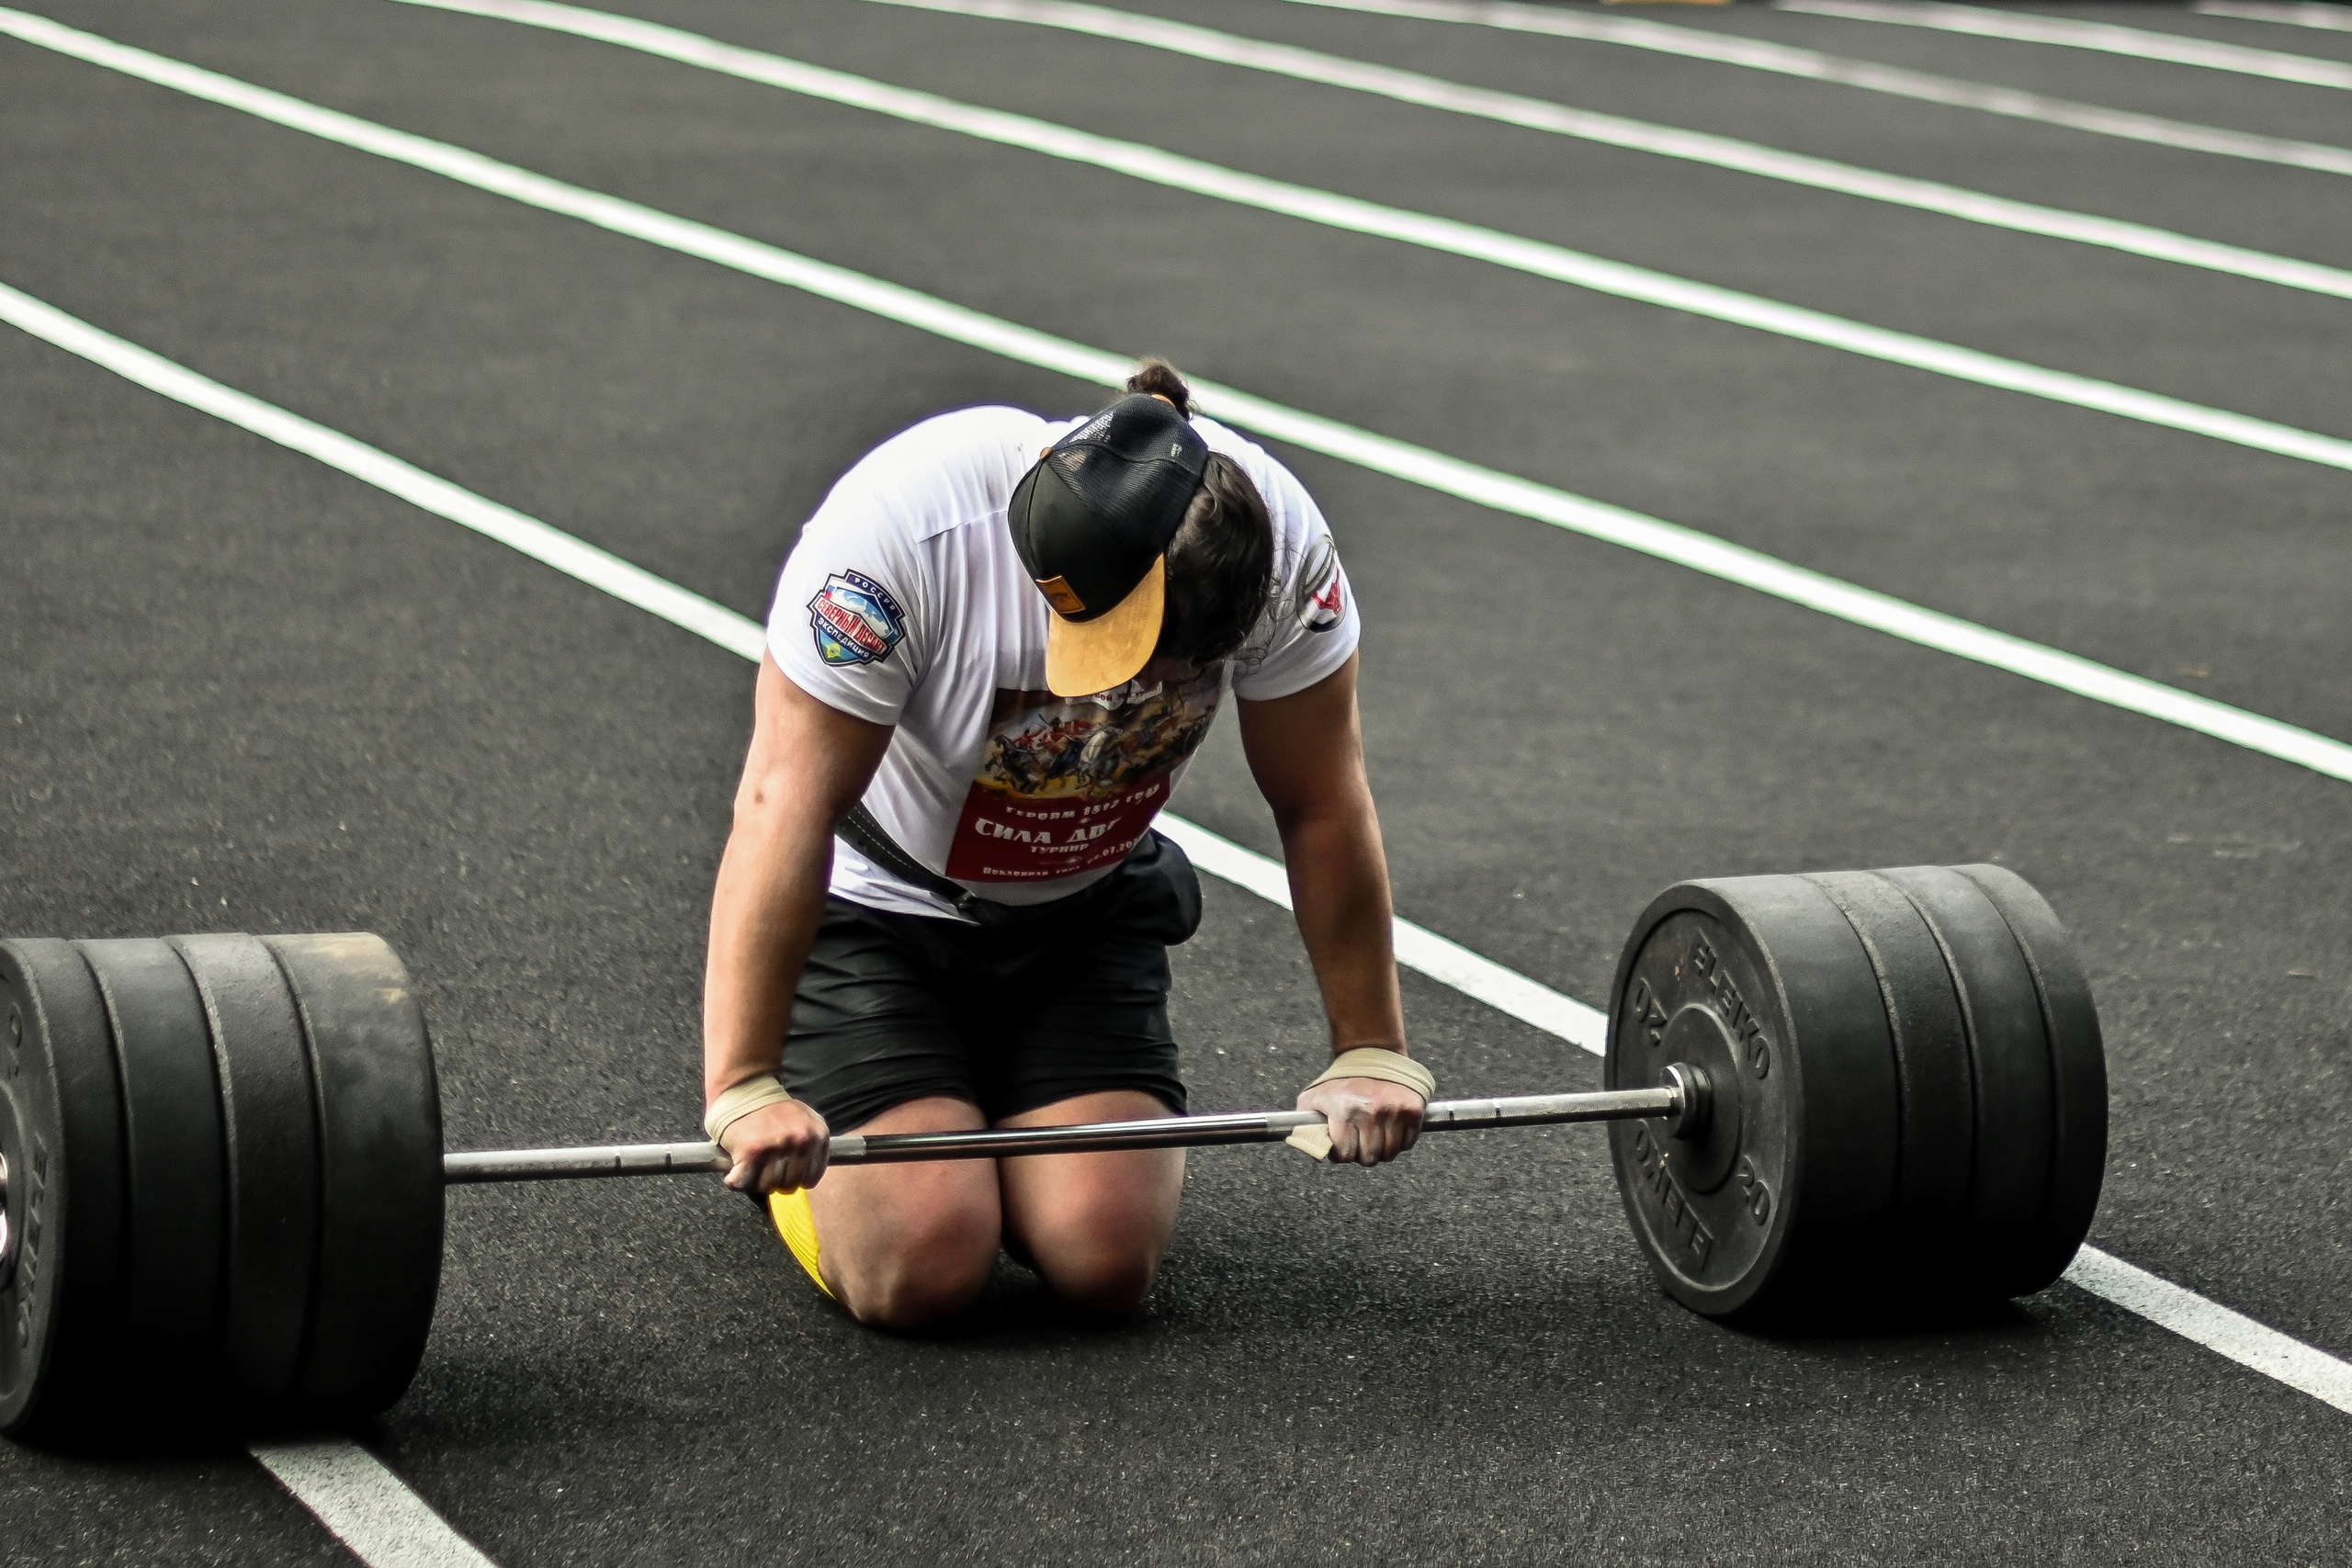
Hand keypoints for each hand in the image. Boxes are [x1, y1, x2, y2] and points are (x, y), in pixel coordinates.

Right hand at [718, 1098, 831, 1193]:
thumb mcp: (805, 1120)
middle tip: (764, 1171)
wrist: (745, 1089)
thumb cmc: (773, 1110)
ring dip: (754, 1182)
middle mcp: (801, 1140)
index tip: (784, 1175)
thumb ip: (812, 1145)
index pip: (811, 1178)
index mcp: (818, 1134)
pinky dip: (734, 1181)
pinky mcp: (752, 1151)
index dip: (795, 1181)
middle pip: (789, 1185)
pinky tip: (734, 1173)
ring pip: (766, 1187)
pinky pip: (743, 1182)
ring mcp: (777, 1145)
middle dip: (775, 1183)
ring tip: (750, 1168)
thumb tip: (808, 1180)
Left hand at [1297, 1075, 1422, 1165]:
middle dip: (1362, 1153)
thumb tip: (1315, 1153)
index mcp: (1344, 1109)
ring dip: (1381, 1149)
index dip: (1342, 1153)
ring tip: (1374, 1133)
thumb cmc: (1341, 1083)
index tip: (1343, 1145)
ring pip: (1390, 1153)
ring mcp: (1394, 1110)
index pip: (1346, 1155)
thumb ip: (1305, 1127)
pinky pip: (1408, 1144)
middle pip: (1369, 1158)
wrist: (1372, 1055)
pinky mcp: (1413, 1110)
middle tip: (1360, 1139)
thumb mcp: (1313, 1099)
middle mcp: (1370, 1110)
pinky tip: (1390, 1128)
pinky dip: (1400, 1141)